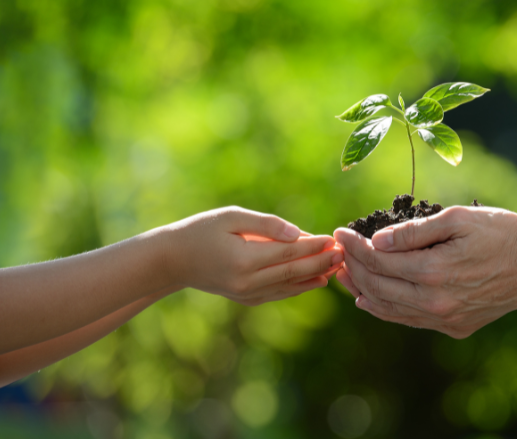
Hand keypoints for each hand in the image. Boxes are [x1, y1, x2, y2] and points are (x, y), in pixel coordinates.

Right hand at [162, 207, 342, 305]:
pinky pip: (280, 294)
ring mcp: (247, 294)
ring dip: (316, 276)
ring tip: (338, 266)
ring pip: (290, 286)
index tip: (332, 238)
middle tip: (344, 254)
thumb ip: (266, 224)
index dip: (313, 245)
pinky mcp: (246, 299)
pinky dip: (300, 287)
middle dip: (321, 262)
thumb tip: (298, 233)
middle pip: (294, 271)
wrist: (172, 260)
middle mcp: (248, 282)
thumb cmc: (201, 230)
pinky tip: (317, 281)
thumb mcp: (231, 217)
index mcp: (244, 259)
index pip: (289, 252)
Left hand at [334, 206, 516, 337]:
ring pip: (389, 309)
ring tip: (344, 274)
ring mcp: (445, 319)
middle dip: (353, 266)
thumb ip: (415, 232)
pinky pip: (409, 320)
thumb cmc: (502, 232)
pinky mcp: (454, 327)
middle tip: (339, 250)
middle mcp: (436, 302)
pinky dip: (384, 310)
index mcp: (435, 272)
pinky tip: (369, 300)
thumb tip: (377, 241)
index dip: (354, 245)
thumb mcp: (459, 219)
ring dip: (362, 290)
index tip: (341, 231)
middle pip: (378, 286)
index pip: (379, 260)